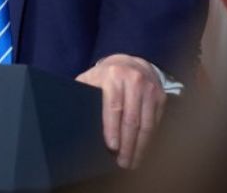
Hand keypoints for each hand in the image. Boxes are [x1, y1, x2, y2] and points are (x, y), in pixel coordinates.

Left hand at [75, 53, 165, 169]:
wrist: (132, 63)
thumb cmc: (105, 77)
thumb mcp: (91, 79)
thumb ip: (81, 93)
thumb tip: (66, 114)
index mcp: (113, 76)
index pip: (114, 106)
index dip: (112, 129)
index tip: (112, 147)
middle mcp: (134, 81)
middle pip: (131, 120)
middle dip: (127, 145)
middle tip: (122, 163)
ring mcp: (150, 89)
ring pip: (146, 125)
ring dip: (140, 147)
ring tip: (132, 162)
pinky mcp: (161, 97)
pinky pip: (155, 123)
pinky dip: (148, 140)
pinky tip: (141, 150)